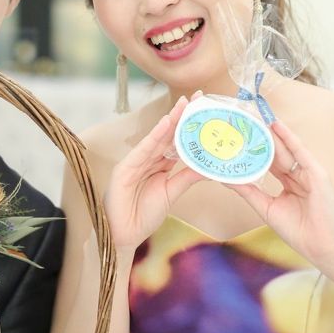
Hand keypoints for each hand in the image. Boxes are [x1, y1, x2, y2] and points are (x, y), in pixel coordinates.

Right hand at [104, 96, 205, 252]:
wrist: (125, 235)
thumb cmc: (144, 215)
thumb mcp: (172, 192)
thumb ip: (187, 177)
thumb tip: (209, 165)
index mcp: (158, 164)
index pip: (176, 140)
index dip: (189, 125)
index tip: (204, 109)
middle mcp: (147, 160)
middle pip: (168, 134)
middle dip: (182, 115)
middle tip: (198, 97)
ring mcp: (135, 162)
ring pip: (157, 138)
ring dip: (171, 120)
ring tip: (185, 104)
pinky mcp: (124, 169)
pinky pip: (143, 150)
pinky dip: (154, 136)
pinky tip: (166, 123)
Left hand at [225, 120, 333, 269]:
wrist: (321, 248)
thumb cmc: (299, 232)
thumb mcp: (266, 208)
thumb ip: (249, 192)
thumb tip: (226, 178)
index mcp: (288, 183)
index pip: (268, 160)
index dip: (253, 147)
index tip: (235, 134)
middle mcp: (298, 174)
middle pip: (275, 150)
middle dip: (259, 134)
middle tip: (240, 117)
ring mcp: (309, 173)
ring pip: (285, 148)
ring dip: (269, 130)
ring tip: (252, 114)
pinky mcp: (318, 174)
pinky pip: (300, 152)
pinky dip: (288, 137)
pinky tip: (275, 124)